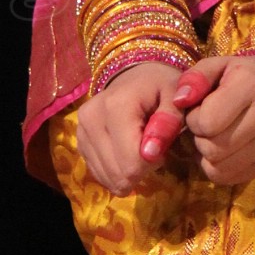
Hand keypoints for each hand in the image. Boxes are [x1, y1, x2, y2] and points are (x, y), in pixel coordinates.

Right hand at [75, 62, 186, 194]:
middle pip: (118, 173)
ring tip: (139, 147)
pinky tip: (126, 153)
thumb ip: (169, 121)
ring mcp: (81, 130)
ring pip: (107, 177)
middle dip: (141, 169)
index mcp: (117, 106)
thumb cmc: (160, 87)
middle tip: (153, 148)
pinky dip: (115, 170)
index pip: (132, 162)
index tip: (163, 146)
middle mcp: (92, 118)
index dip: (154, 163)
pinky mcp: (79, 140)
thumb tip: (150, 153)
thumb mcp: (175, 95)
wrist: (135, 77)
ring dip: (128, 171)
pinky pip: (97, 173)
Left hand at [162, 54, 254, 185]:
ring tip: (214, 136)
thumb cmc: (243, 75)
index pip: (207, 122)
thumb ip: (194, 78)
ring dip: (207, 156)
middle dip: (200, 138)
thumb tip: (178, 101)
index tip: (199, 110)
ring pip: (219, 168)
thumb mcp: (218, 65)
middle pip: (213, 149)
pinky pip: (230, 178)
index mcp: (251, 84)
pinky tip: (224, 149)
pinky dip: (219, 168)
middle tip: (205, 125)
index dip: (194, 119)